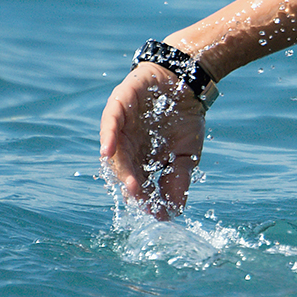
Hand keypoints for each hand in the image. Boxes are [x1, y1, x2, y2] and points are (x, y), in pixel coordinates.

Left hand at [99, 62, 206, 217]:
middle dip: (133, 189)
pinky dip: (108, 137)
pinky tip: (108, 151)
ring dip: (122, 170)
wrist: (188, 82)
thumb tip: (175, 211)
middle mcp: (126, 146)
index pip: (138, 184)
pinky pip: (109, 123)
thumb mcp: (186, 154)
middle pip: (124, 172)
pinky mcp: (118, 105)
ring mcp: (120, 126)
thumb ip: (178, 179)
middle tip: (144, 202)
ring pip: (115, 153)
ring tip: (131, 187)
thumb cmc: (185, 119)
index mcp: (139, 159)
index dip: (146, 199)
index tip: (157, 214)